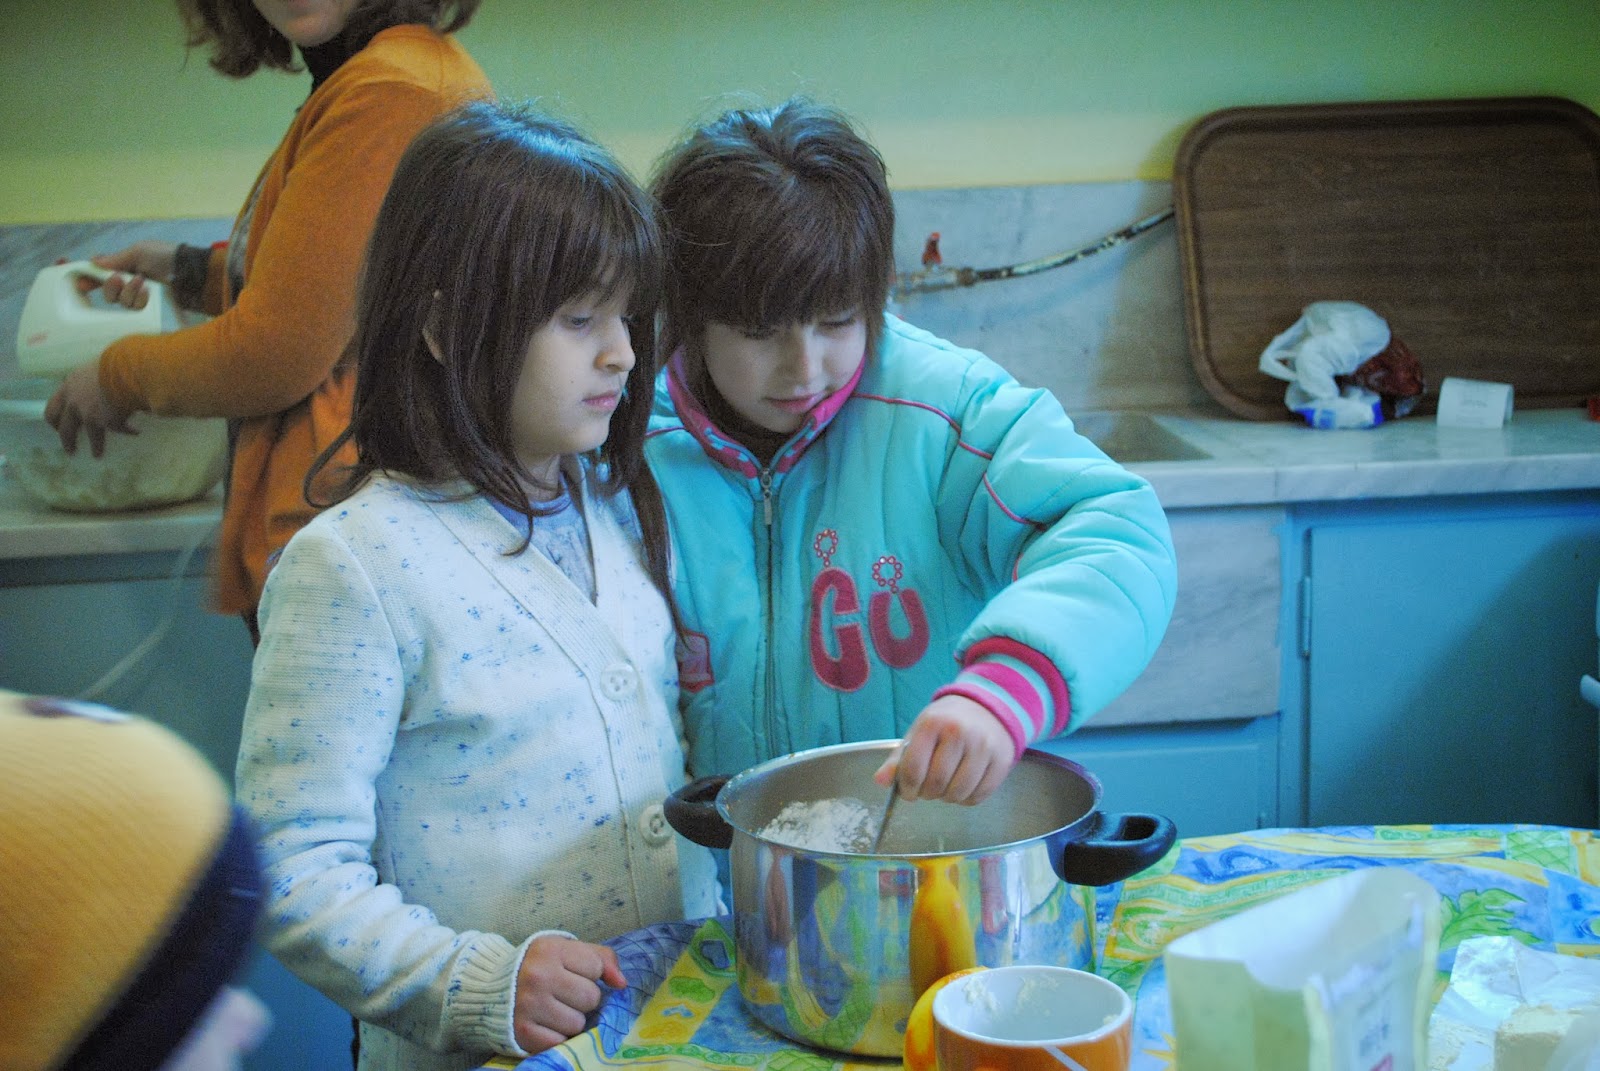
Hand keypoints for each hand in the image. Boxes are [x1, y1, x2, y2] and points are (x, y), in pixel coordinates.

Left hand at [44, 362, 135, 456]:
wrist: (127, 370)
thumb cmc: (112, 362)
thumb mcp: (93, 368)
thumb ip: (90, 380)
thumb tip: (99, 384)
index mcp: (69, 388)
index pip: (52, 408)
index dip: (55, 420)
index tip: (58, 427)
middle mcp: (75, 404)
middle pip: (65, 428)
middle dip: (67, 440)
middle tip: (70, 448)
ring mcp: (90, 415)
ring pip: (90, 436)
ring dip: (95, 446)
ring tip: (97, 454)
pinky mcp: (108, 423)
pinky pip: (118, 429)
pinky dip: (127, 430)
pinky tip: (135, 432)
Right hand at [74, 241, 178, 309]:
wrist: (190, 272)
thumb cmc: (164, 256)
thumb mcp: (138, 252)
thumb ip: (116, 259)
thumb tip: (93, 262)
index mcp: (123, 266)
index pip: (99, 275)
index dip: (87, 280)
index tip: (80, 283)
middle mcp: (129, 283)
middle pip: (108, 295)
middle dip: (110, 287)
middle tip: (118, 279)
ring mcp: (140, 297)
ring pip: (121, 303)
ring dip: (129, 291)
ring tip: (142, 281)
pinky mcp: (150, 308)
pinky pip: (136, 309)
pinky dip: (139, 298)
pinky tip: (148, 291)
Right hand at [512, 935, 625, 1054]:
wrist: (492, 988)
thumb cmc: (540, 967)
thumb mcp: (567, 951)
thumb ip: (602, 958)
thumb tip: (621, 983)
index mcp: (550, 949)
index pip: (596, 968)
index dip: (590, 973)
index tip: (572, 973)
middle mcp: (538, 976)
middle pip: (591, 998)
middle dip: (583, 999)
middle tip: (564, 994)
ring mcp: (529, 1005)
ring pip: (578, 1023)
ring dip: (571, 1020)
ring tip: (554, 1009)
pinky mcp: (523, 1031)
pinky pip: (560, 1042)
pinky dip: (557, 1037)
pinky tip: (545, 1024)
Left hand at [874, 695, 1016, 804]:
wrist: (987, 708)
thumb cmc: (946, 723)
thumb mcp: (918, 733)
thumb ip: (898, 760)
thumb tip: (880, 782)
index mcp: (933, 724)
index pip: (913, 769)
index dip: (907, 788)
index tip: (908, 791)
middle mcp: (960, 733)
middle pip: (936, 784)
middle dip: (927, 794)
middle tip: (927, 788)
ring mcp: (983, 747)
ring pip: (958, 793)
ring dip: (947, 798)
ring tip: (945, 785)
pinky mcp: (1001, 761)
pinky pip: (979, 796)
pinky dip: (966, 799)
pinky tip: (962, 786)